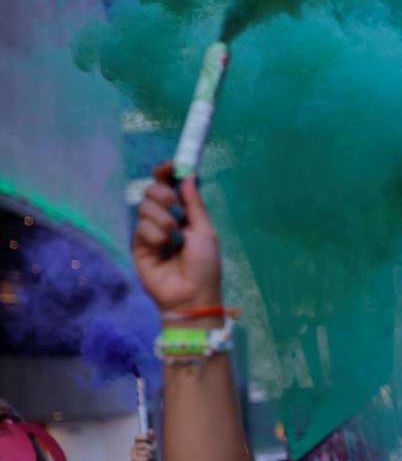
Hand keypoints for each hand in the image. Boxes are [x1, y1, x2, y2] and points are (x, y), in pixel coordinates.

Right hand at [131, 162, 222, 312]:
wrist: (192, 294)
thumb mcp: (205, 231)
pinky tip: (162, 249)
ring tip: (173, 239)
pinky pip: (140, 226)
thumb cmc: (205, 265)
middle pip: (153, 190)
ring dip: (162, 219)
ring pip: (145, 206)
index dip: (167, 173)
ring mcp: (150, 231)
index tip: (171, 166)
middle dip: (164, 195)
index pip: (170, 185)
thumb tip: (188, 176)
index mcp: (184, 214)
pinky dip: (154, 235)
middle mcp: (165, 219)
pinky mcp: (137, 244)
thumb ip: (194, 203)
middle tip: (176, 211)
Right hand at [131, 430, 156, 460]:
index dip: (144, 438)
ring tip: (150, 458)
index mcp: (137, 443)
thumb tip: (151, 430)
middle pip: (145, 445)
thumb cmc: (153, 456)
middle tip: (152, 453)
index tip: (150, 441)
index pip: (137, 437)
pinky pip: (146, 458)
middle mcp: (133, 448)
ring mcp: (132, 455)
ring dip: (151, 456)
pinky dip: (149, 460)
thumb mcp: (154, 445)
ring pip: (146, 452)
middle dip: (152, 449)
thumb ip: (152, 437)